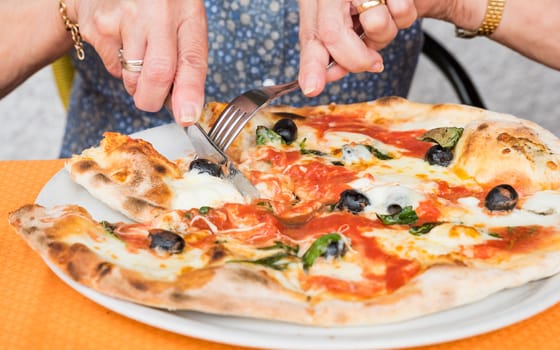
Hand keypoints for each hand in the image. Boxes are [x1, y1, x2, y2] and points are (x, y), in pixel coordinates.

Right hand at [67, 0, 207, 124]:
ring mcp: (125, 19)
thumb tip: (185, 107)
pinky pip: (113, 68)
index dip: (190, 93)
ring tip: (139, 58)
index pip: (192, 59)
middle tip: (153, 101)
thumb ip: (188, 57)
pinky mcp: (99, 27)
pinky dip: (119, 68)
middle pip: (158, 76)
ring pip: (132, 79)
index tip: (187, 117)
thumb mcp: (182, 19)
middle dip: (155, 100)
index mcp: (187, 11)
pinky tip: (121, 43)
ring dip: (137, 84)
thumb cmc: (157, 5)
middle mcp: (158, 13)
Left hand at [298, 0, 416, 96]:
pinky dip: (403, 14)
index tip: (312, 88)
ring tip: (384, 16)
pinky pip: (401, 11)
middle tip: (374, 64)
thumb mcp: (348, 26)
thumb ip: (336, 50)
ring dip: (386, 33)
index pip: (311, 37)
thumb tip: (334, 73)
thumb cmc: (374, 3)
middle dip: (357, 59)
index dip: (311, 66)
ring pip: (375, 24)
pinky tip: (395, 3)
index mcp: (316, 2)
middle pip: (333, 34)